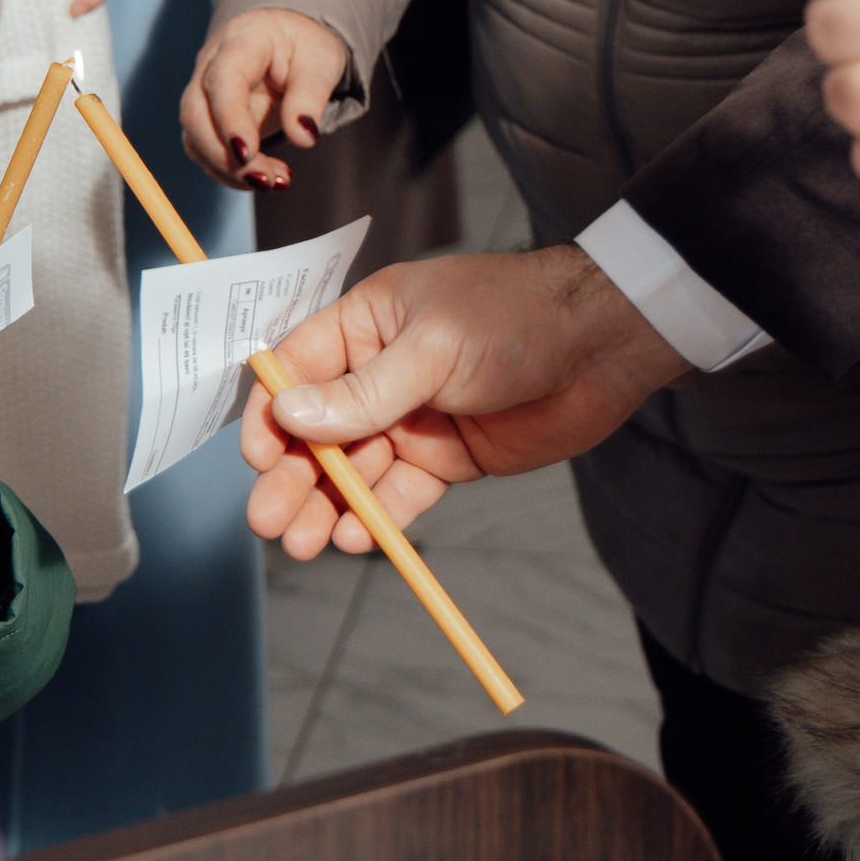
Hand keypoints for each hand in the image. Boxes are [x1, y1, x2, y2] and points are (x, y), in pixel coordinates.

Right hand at [180, 7, 347, 189]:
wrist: (288, 42)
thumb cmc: (304, 47)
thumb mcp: (322, 62)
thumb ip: (311, 96)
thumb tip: (303, 136)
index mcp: (243, 40)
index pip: (222, 80)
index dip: (229, 119)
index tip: (247, 153)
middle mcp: (212, 64)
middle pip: (195, 113)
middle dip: (224, 156)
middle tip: (265, 181)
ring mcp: (204, 92)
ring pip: (196, 138)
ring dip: (229, 169)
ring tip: (275, 181)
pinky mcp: (208, 118)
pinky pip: (207, 151)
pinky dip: (233, 171)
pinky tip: (267, 175)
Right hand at [243, 246, 688, 557]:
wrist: (602, 345)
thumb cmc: (517, 317)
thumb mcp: (433, 348)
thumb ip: (363, 391)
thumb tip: (290, 413)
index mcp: (366, 325)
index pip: (296, 370)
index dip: (270, 413)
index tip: (258, 456)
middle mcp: (380, 373)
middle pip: (317, 431)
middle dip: (291, 475)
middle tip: (269, 521)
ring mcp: (413, 419)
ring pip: (354, 470)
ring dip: (326, 505)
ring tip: (305, 543)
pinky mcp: (447, 459)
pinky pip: (401, 494)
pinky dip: (376, 517)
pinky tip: (353, 535)